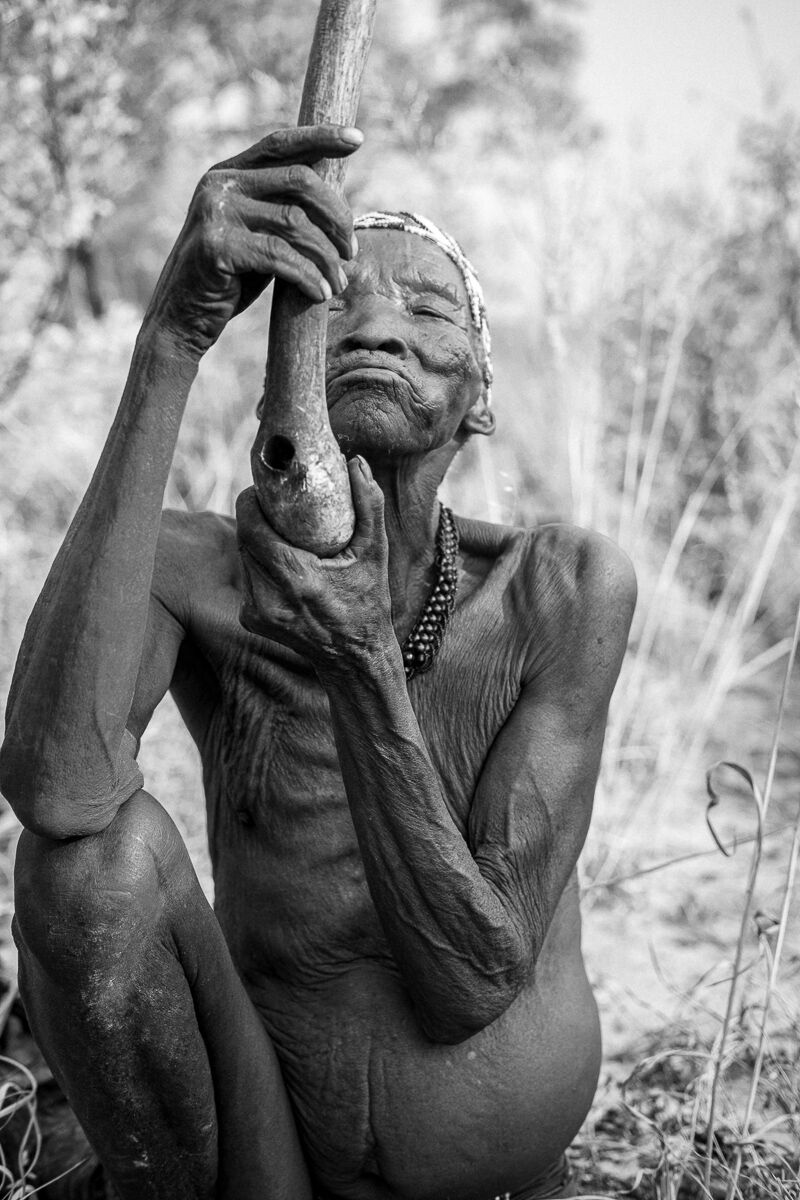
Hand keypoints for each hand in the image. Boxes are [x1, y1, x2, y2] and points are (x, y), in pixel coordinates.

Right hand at [145, 125, 360, 358]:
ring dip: (326, 256)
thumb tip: (336, 191)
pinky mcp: (217, 246)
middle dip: (337, 216)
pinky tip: (319, 294)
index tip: (357, 138)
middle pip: (300, 180)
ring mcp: (215, 212)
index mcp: (228, 173)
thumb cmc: (228, 279)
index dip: (320, 137)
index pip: (279, 143)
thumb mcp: (256, 234)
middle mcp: (219, 183)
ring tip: (338, 282)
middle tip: (352, 251)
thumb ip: (282, 209)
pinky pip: (280, 257)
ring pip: (296, 222)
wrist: (181, 318)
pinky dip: (308, 277)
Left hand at [236, 457, 396, 672]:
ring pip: (243, 556)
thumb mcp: (376, 554)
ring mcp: (256, 611)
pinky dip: (261, 564)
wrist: (356, 660)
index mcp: (297, 579)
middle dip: (257, 516)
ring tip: (282, 531)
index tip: (267, 488)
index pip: (251, 526)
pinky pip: (247, 576)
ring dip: (257, 540)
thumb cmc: (369, 604)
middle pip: (244, 538)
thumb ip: (369, 506)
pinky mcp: (250, 619)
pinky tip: (285, 565)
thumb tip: (357, 463)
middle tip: (277, 504)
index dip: (252, 501)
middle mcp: (269, 597)